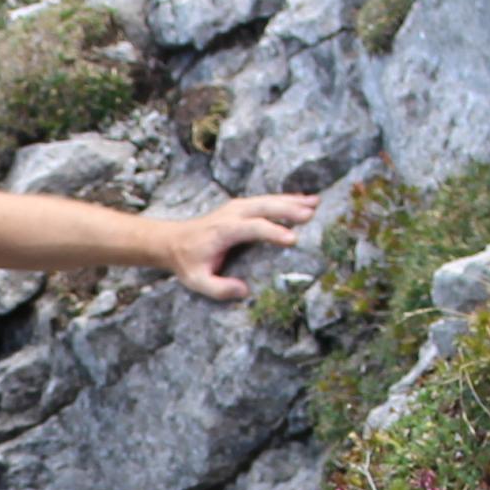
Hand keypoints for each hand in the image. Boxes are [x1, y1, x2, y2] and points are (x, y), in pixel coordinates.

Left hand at [160, 192, 318, 302]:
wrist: (173, 241)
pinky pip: (266, 200)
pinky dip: (286, 199)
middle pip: (264, 207)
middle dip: (288, 210)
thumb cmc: (187, 263)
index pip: (252, 228)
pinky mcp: (241, 206)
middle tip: (310, 215)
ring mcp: (237, 207)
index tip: (292, 240)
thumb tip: (244, 291)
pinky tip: (304, 199)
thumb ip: (219, 288)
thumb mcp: (197, 281)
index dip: (273, 232)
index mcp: (223, 230)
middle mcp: (232, 214)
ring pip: (268, 200)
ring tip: (316, 203)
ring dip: (292, 201)